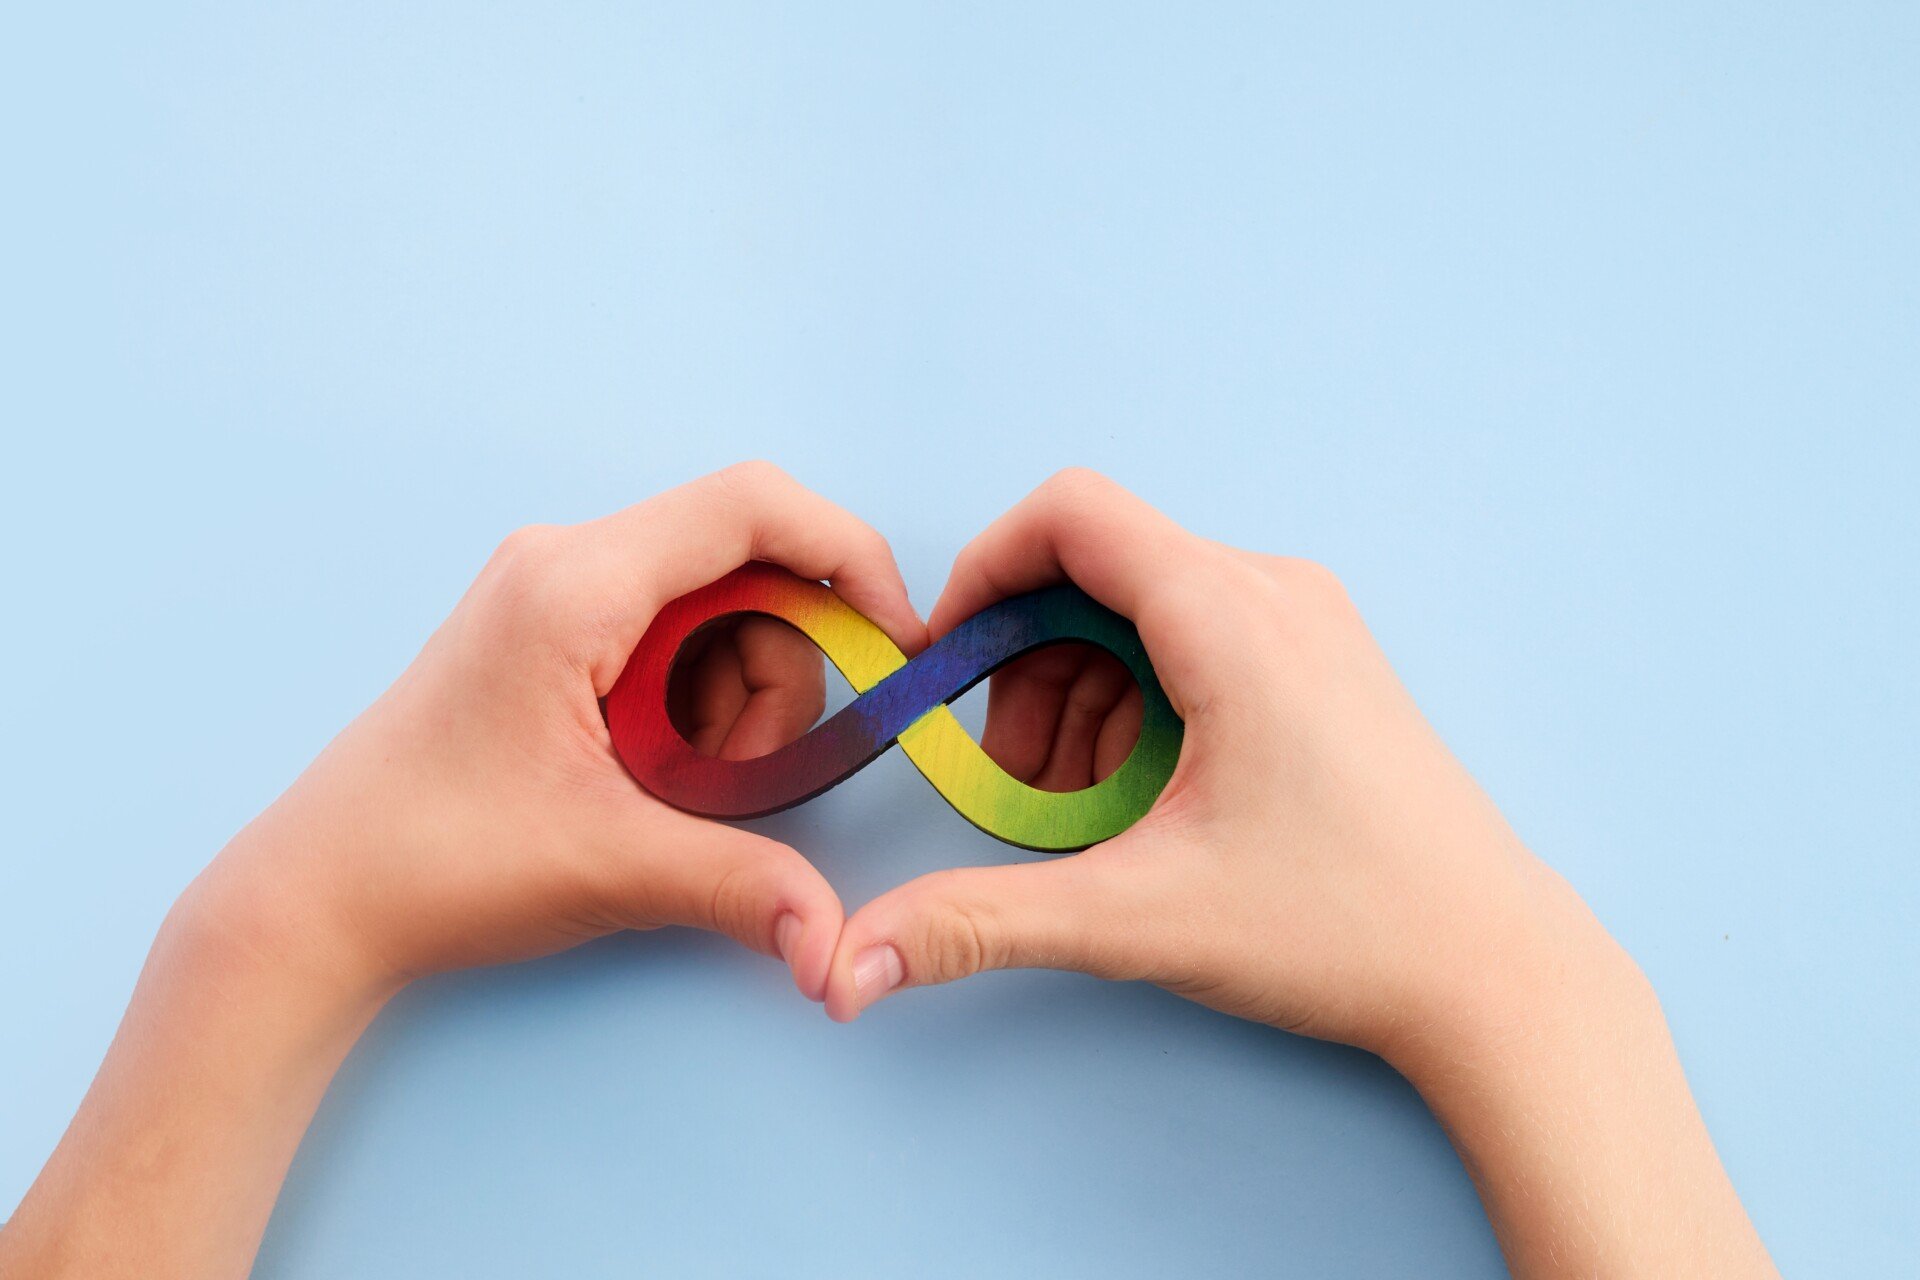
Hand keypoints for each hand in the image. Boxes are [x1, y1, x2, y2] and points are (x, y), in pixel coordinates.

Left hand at [0, 463, 926, 1278]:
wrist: (314, 899)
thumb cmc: (434, 861)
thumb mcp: (608, 866)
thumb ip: (742, 885)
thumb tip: (839, 944)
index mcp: (575, 582)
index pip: (754, 507)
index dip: (850, 558)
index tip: (895, 642)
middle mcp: (566, 561)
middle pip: (749, 571)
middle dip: (780, 675)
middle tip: (739, 778)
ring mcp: (554, 593)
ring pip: (718, 612)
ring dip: (737, 704)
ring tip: (680, 793)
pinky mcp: (551, 634)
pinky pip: (673, 642)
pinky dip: (696, 710)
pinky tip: (655, 780)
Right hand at [824, 465, 1567, 1045]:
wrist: (1495, 972)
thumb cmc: (1345, 928)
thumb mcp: (1141, 918)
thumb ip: (981, 921)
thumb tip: (853, 959)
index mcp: (1233, 616)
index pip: (1070, 513)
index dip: (982, 572)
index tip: (944, 663)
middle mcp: (1276, 591)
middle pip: (1096, 570)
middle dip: (1029, 670)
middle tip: (1020, 786)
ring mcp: (1310, 623)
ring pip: (1143, 609)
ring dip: (1082, 698)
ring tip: (1086, 815)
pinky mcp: (1325, 663)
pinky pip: (1196, 640)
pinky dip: (1141, 706)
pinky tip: (1147, 804)